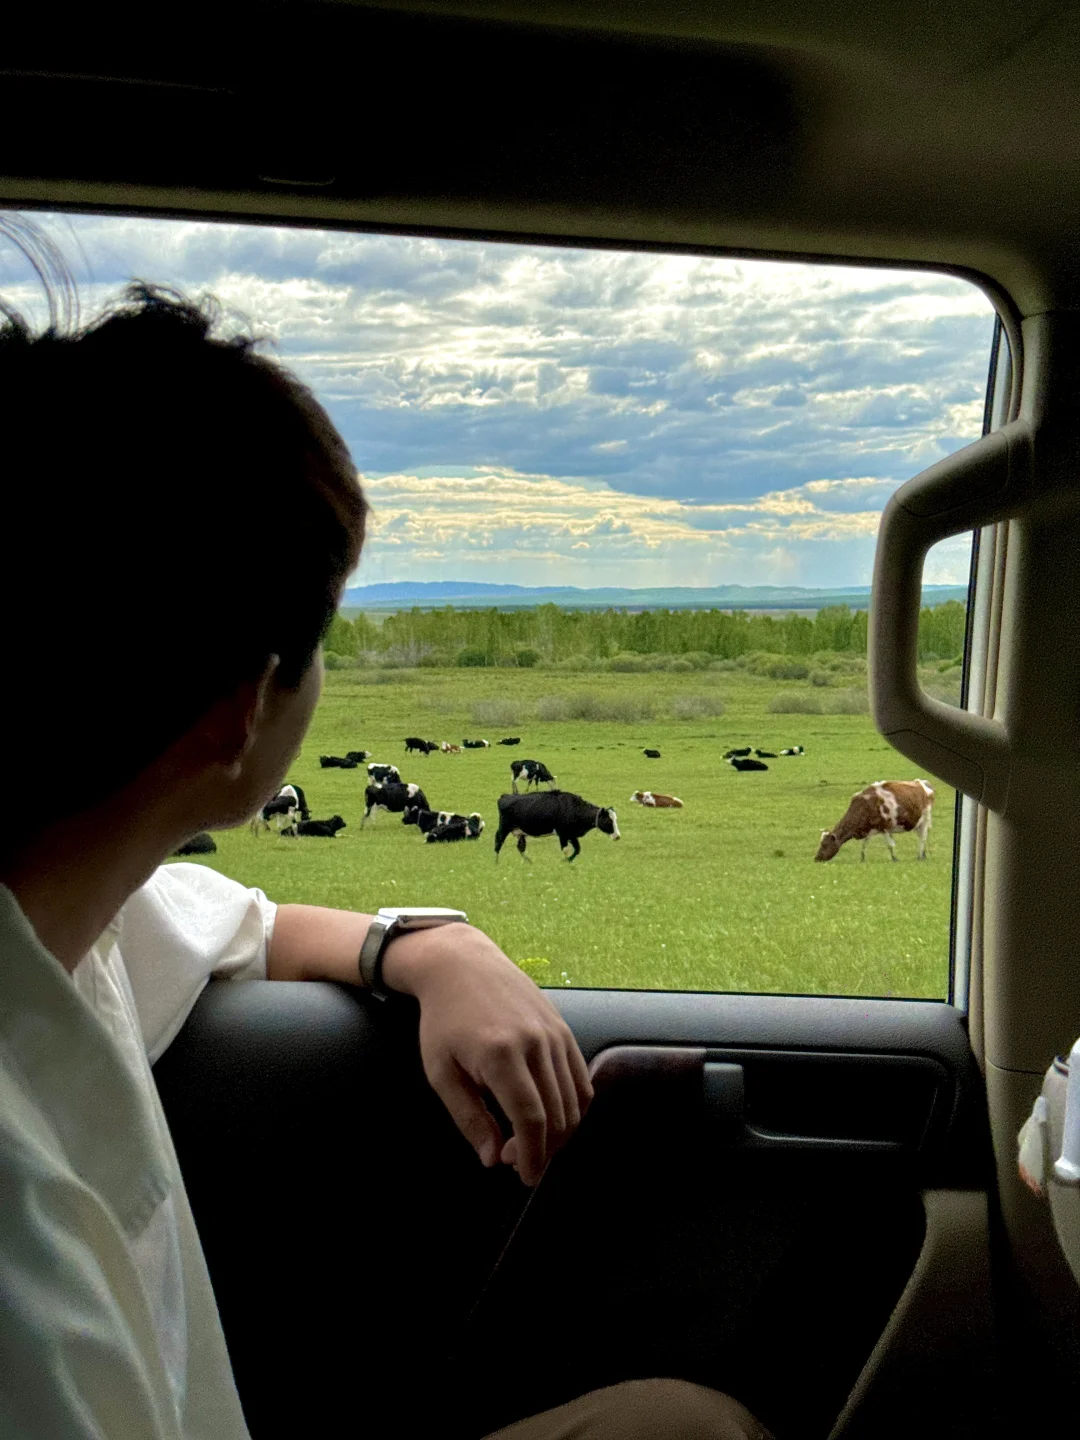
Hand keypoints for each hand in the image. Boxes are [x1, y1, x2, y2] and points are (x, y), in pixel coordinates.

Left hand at [381, 924, 592, 1185]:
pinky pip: (581, 1079)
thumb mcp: (441, 1072)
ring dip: (560, 1132)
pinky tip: (552, 1116)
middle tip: (517, 1159)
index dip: (533, 1155)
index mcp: (500, 1054)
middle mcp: (535, 1043)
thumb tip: (493, 1158)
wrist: (462, 965)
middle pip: (557, 1114)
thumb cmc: (444, 1020)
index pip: (531, 1119)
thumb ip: (469, 1118)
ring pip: (575, 1100)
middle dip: (544, 1149)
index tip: (525, 1177)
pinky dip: (574, 1106)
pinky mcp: (563, 1028)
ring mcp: (554, 1033)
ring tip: (532, 1139)